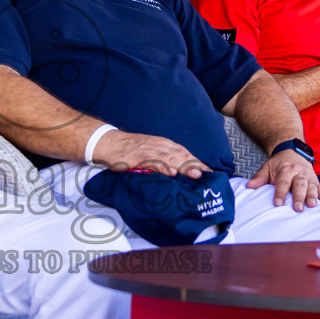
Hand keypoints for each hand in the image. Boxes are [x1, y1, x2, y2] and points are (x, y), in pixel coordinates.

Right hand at [93, 129, 208, 177]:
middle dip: (195, 165)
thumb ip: (164, 160)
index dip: (197, 162)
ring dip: (183, 166)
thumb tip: (179, 173)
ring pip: (170, 158)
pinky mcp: (138, 156)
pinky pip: (153, 162)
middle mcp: (160, 145)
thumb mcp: (150, 152)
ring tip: (195, 175)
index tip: (210, 172)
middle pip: (181, 155)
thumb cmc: (130, 149)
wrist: (109, 142)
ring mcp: (149, 150)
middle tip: (208, 175)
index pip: (185, 153)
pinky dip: (163, 167)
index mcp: (164, 144)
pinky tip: (171, 173)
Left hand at [245, 148, 319, 209]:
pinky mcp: (316, 182)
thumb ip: (259, 178)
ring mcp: (309, 177)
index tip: (277, 203)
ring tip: (312, 206)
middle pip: (299, 185)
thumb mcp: (267, 167)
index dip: (280, 192)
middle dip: (299, 196)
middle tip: (298, 208)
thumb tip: (249, 186)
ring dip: (313, 197)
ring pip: (312, 187)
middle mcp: (299, 173)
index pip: (283, 181)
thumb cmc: (279, 164)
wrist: (293, 152)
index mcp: (286, 169)